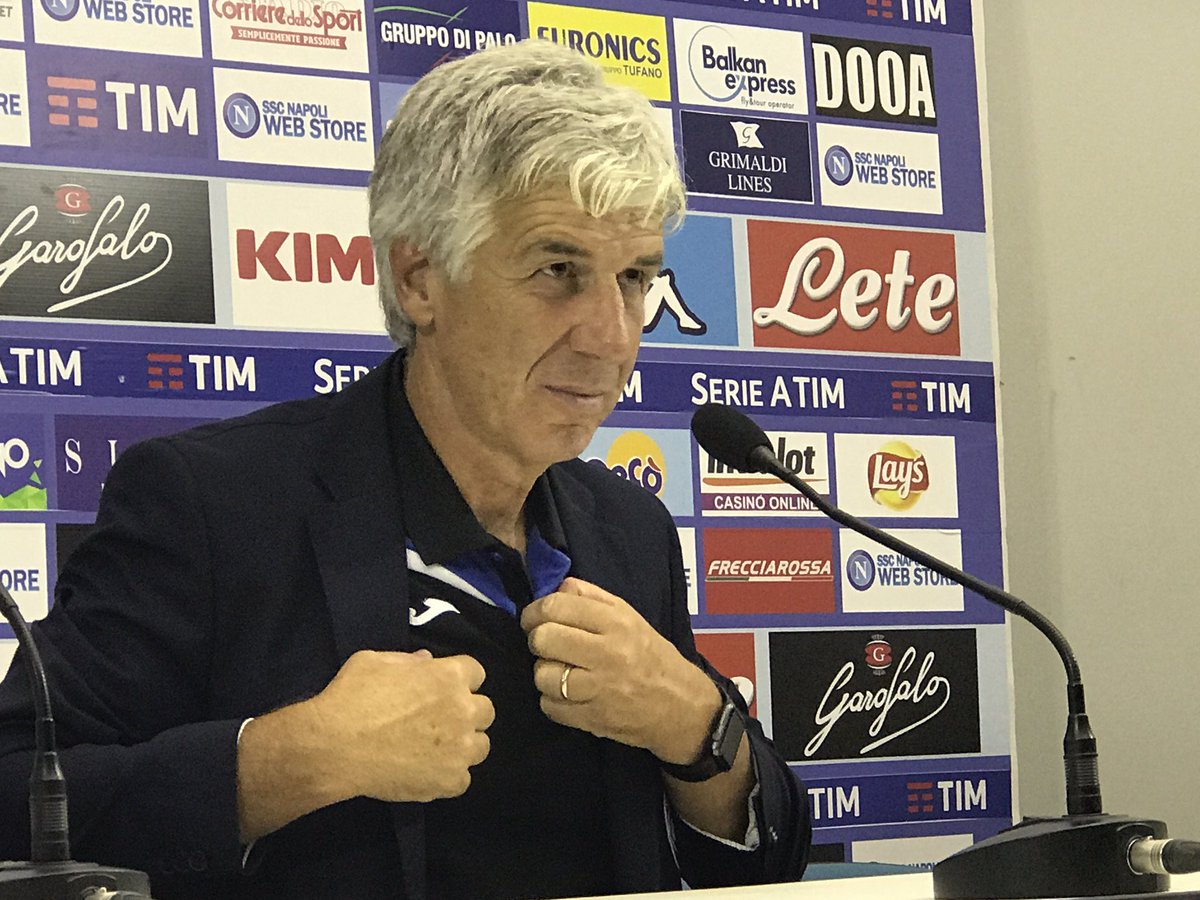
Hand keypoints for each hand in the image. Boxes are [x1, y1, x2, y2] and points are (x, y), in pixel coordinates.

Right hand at [311, 649, 493, 801]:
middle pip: (486, 711)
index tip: (442, 689)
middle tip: (440, 722)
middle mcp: (463, 710)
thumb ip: (407, 660)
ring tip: (437, 751)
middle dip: (467, 713)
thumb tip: (426, 661)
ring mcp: (460, 748)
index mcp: (449, 676)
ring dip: (463, 746)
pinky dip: (448, 777)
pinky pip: (463, 780)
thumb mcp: (375, 661)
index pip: (476, 673)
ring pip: (481, 746)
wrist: (334, 747)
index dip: (459, 680)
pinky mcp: (450, 780)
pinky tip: (427, 773)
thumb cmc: (351, 697)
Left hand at [520, 578, 719, 763]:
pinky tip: (568, 695)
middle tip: (547, 645)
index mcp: (616, 622)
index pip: (556, 606)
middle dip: (538, 640)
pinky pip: (549, 706)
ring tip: (560, 672)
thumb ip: (592, 597)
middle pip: (544, 639)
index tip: (535, 618)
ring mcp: (599, 689)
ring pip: (542, 675)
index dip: (535, 611)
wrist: (682, 708)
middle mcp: (607, 653)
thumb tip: (556, 589)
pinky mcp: (592, 719)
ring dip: (545, 673)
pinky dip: (552, 700)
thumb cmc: (652, 657)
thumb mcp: (630, 617)